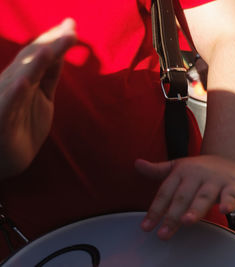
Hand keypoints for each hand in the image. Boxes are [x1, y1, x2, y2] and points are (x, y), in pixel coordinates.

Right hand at [0, 18, 76, 177]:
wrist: (5, 160)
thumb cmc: (23, 125)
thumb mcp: (42, 96)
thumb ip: (49, 75)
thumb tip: (59, 51)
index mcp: (24, 80)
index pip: (40, 56)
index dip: (56, 41)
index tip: (72, 26)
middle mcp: (12, 86)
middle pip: (32, 62)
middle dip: (51, 45)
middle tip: (71, 30)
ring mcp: (4, 103)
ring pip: (19, 80)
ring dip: (34, 64)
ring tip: (49, 49)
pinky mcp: (1, 122)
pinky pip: (7, 106)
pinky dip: (14, 94)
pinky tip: (25, 83)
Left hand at [135, 155, 234, 239]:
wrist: (227, 158)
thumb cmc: (199, 168)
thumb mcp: (177, 167)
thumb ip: (157, 170)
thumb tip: (136, 164)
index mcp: (181, 172)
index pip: (165, 192)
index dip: (155, 210)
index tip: (146, 227)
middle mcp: (196, 175)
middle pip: (183, 197)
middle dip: (172, 215)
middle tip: (163, 233)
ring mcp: (214, 180)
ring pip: (204, 196)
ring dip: (195, 209)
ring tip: (186, 221)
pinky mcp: (232, 185)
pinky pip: (231, 194)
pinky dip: (228, 202)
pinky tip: (224, 210)